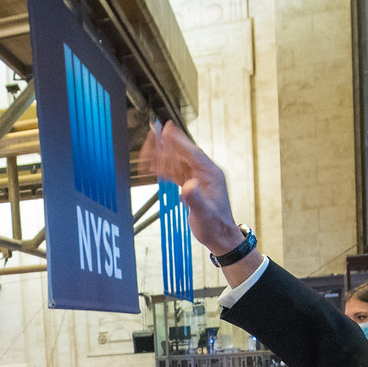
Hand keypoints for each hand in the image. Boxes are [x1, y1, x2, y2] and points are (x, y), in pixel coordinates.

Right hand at [140, 121, 258, 261]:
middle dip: (167, 144)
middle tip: (153, 133)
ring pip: (177, 161)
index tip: (166, 129)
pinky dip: (163, 168)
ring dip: (162, 155)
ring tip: (147, 148)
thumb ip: (194, 199)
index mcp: (211, 174)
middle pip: (183, 153)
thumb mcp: (204, 214)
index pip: (192, 153)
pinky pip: (175, 172)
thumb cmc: (215, 226)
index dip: (178, 141)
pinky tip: (152, 165)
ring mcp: (198, 178)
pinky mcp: (191, 185)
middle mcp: (204, 173)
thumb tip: (187, 185)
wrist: (220, 237)